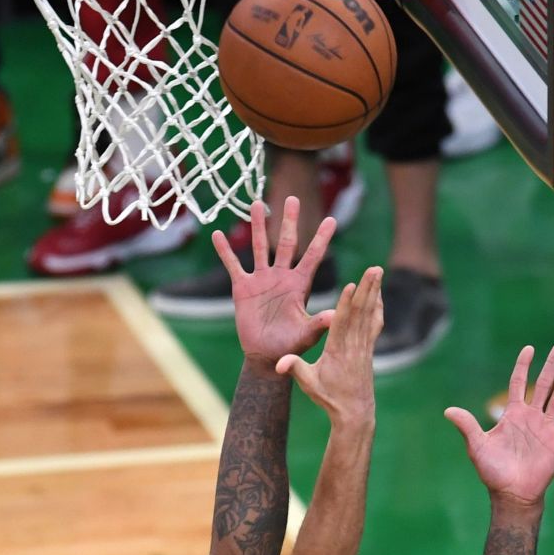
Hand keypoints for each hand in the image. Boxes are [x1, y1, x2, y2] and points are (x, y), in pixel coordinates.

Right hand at [213, 198, 337, 364]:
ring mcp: (261, 280)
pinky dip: (225, 251)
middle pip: (286, 243)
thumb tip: (335, 316)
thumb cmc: (290, 346)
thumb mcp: (306, 334)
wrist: (266, 355)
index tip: (332, 219)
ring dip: (258, 226)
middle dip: (289, 221)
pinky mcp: (243, 288)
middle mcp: (281, 277)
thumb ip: (319, 324)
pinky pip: (233, 265)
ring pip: (259, 247)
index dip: (321, 239)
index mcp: (299, 285)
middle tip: (292, 199)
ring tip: (257, 203)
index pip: (313, 257)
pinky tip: (218, 235)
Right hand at [275, 266, 382, 424]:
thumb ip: (294, 369)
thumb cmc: (329, 397)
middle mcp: (354, 345)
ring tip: (378, 270)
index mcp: (337, 351)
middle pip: (361, 312)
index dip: (347, 304)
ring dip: (375, 291)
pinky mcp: (369, 348)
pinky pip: (375, 323)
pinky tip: (379, 293)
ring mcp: (364, 346)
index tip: (352, 285)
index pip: (343, 324)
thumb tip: (278, 364)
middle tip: (375, 268)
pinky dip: (378, 305)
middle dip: (368, 288)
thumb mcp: (308, 384)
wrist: (354, 412)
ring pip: (370, 313)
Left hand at [444, 343, 553, 507]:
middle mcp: (532, 417)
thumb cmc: (493, 471)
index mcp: (513, 415)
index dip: (523, 366)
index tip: (529, 348)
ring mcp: (547, 428)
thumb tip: (448, 411)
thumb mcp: (477, 446)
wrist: (511, 494)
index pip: (519, 383)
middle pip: (544, 385)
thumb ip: (467, 426)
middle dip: (552, 365)